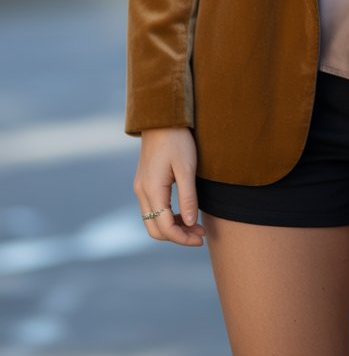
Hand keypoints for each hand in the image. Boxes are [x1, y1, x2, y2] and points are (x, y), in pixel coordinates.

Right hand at [134, 127, 206, 245]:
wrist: (161, 118)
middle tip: (200, 234)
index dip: (182, 238)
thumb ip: (188, 197)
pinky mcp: (144, 183)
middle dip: (177, 236)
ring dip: (173, 227)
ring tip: (196, 226)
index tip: (201, 238)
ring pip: (153, 220)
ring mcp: (141, 187)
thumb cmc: (177, 140)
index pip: (164, 227)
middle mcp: (141, 191)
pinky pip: (153, 209)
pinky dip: (167, 217)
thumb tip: (190, 224)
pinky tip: (185, 214)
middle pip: (155, 229)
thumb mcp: (187, 168)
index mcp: (151, 189)